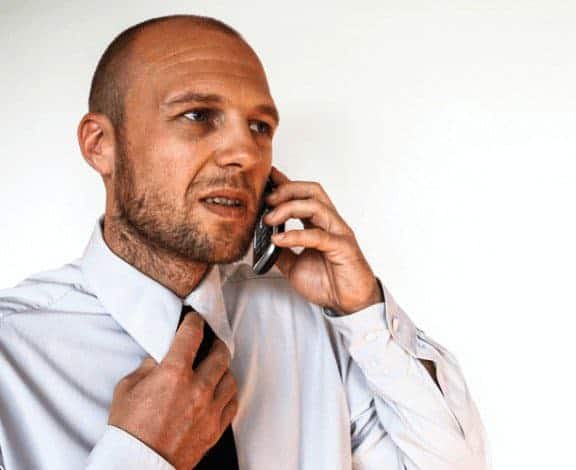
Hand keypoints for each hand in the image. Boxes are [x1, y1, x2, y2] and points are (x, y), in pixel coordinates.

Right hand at [107, 312, 237, 468]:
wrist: (138, 465)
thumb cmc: (129, 430)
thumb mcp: (128, 388)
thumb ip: (148, 365)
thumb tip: (161, 354)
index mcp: (173, 374)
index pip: (192, 335)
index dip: (195, 321)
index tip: (195, 319)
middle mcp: (197, 388)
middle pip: (221, 354)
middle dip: (216, 343)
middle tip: (212, 341)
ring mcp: (209, 409)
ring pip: (230, 378)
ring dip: (224, 369)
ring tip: (216, 367)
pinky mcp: (215, 428)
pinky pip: (232, 403)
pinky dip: (228, 393)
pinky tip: (221, 391)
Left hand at [264, 166, 382, 314]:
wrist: (349, 303)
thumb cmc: (329, 282)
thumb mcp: (294, 266)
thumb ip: (280, 253)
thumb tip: (260, 243)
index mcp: (319, 224)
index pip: (302, 195)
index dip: (284, 183)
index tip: (266, 176)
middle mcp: (330, 223)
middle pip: (311, 191)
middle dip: (286, 189)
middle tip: (265, 199)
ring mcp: (338, 232)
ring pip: (316, 206)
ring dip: (288, 208)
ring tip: (269, 218)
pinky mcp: (342, 247)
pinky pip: (318, 235)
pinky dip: (295, 235)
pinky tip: (279, 239)